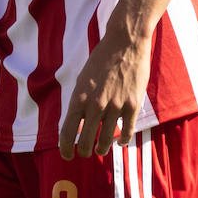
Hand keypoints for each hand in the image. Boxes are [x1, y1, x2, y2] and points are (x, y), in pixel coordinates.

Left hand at [58, 28, 151, 158]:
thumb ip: (80, 101)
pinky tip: (121, 141)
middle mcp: (95, 105)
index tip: (67, 155)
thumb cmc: (102, 59)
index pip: (67, 132)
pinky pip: (127, 132)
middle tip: (85, 153)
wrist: (126, 42)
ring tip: (101, 149)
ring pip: (106, 141)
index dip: (65, 149)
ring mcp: (115, 106)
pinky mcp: (132, 105)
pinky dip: (123, 140)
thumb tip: (78, 123)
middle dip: (84, 152)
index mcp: (79, 97)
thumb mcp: (83, 79)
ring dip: (102, 148)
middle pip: (86, 142)